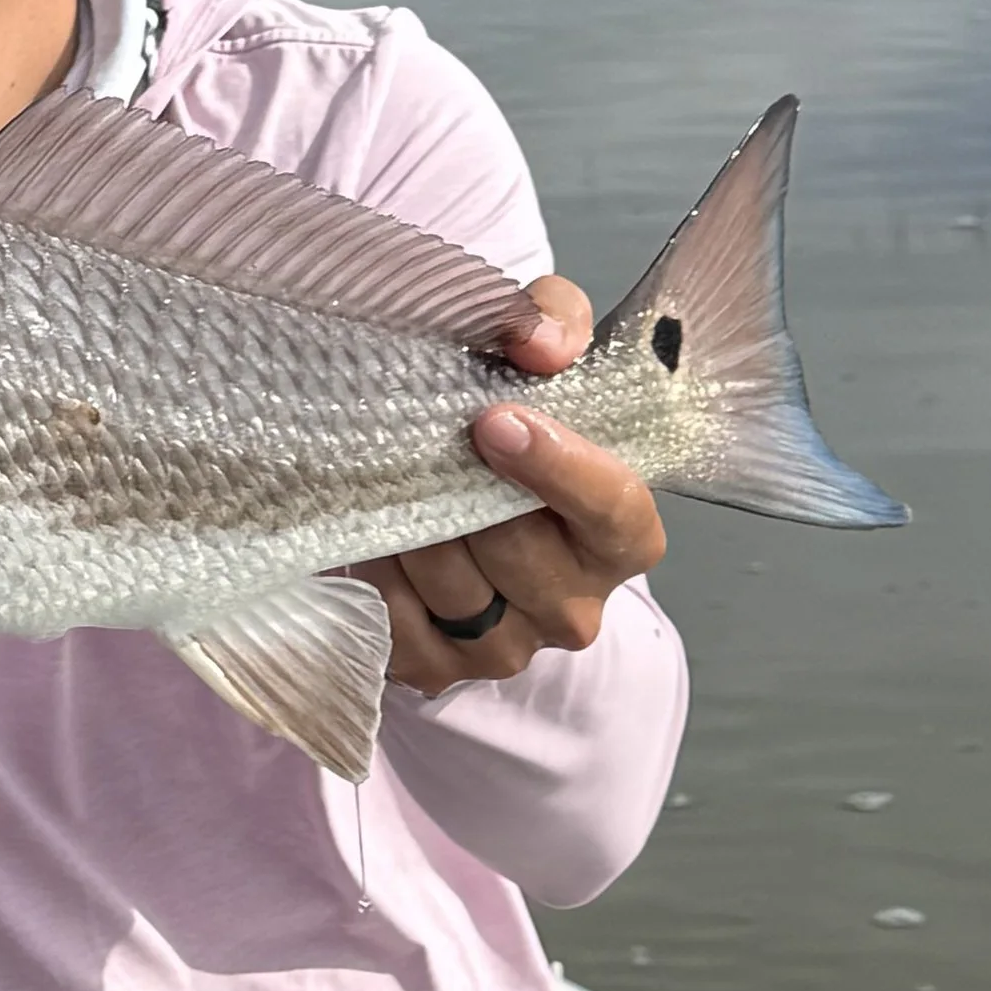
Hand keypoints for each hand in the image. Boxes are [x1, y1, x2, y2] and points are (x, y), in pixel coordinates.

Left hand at [367, 273, 666, 693]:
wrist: (462, 488)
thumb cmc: (515, 412)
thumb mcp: (542, 349)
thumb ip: (552, 321)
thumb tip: (537, 341)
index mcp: (624, 534)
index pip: (613, 509)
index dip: (556, 466)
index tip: (492, 420)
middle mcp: (576, 605)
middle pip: (514, 548)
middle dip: (460, 487)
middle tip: (417, 434)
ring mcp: (507, 646)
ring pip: (448, 583)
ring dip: (409, 522)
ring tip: (387, 471)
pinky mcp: (437, 669)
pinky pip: (394, 620)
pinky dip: (373, 567)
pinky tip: (366, 526)